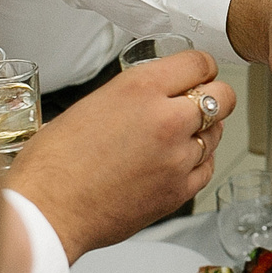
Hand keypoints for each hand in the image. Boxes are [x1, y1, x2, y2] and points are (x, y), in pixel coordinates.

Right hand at [6, 49, 235, 258]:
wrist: (48, 209)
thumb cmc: (55, 161)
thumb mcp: (93, 103)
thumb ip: (135, 95)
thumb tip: (157, 93)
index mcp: (141, 89)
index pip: (199, 63)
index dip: (200, 68)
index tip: (197, 74)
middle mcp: (167, 120)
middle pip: (223, 96)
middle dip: (213, 96)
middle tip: (196, 104)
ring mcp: (177, 158)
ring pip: (217, 134)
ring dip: (202, 131)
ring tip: (175, 138)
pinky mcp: (179, 191)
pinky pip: (207, 168)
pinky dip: (198, 163)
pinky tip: (176, 162)